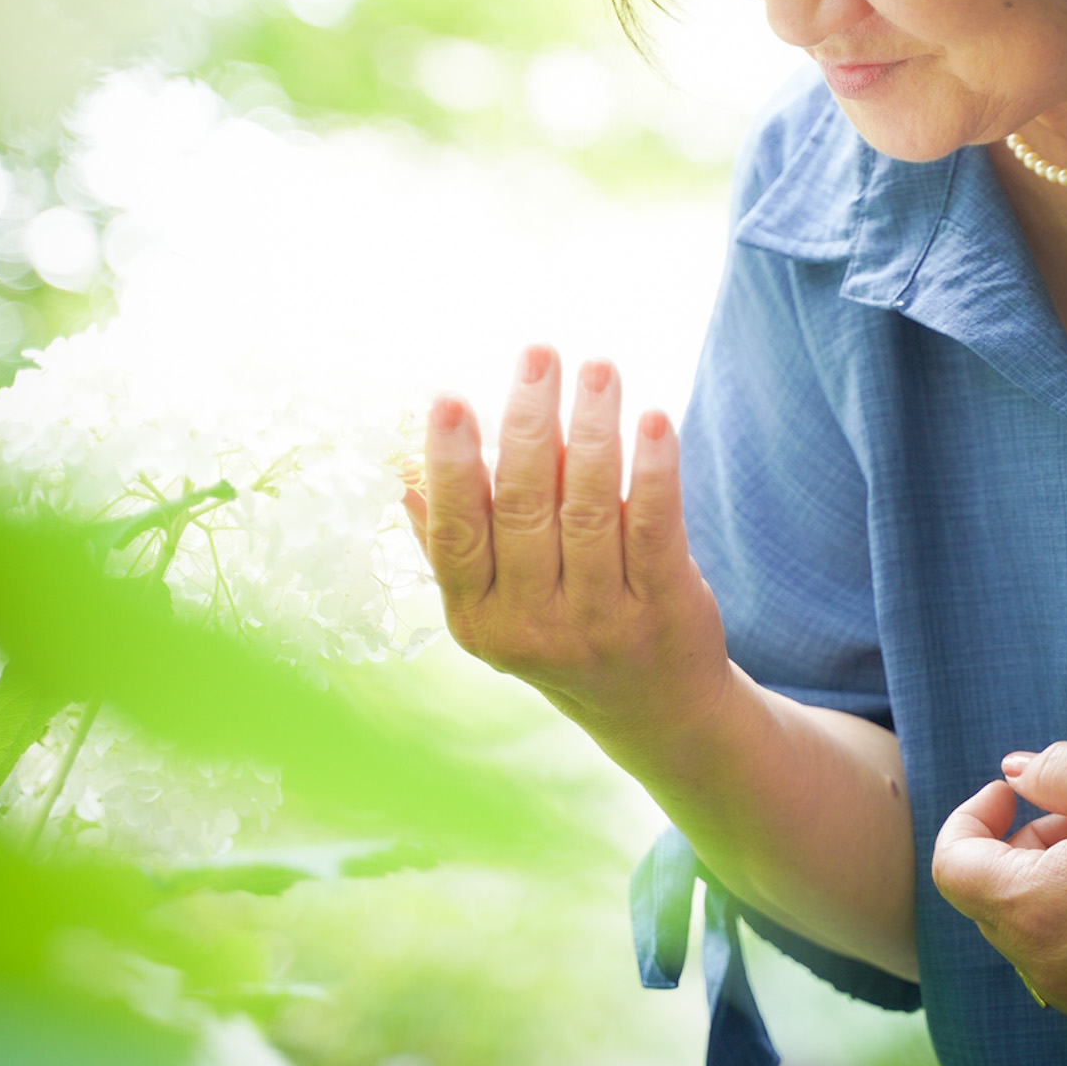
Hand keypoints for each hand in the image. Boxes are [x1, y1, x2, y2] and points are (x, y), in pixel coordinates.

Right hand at [404, 346, 731, 771]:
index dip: (450, 465)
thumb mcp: (496, 606)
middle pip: (523, 508)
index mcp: (477, 620)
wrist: (655, 711)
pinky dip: (652, 469)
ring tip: (598, 368)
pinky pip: (652, 525)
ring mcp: (599, 621)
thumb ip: (452, 544)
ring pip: (587, 507)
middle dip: (528, 422)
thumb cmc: (563, 635)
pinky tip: (652, 419)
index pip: (456, 534)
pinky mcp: (662, 608)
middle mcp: (532, 626)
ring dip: (593, 428)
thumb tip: (404, 474)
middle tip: (538, 355)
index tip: (450, 398)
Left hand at [931, 742, 1066, 1041]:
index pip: (954, 866)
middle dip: (1017, 848)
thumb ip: (1054, 768)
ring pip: (1031, 936)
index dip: (970, 817)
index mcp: (1034, 910)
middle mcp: (1048, 971)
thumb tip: (1013, 773)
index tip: (1010, 793)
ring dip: (1049, 886)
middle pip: (991, 901)